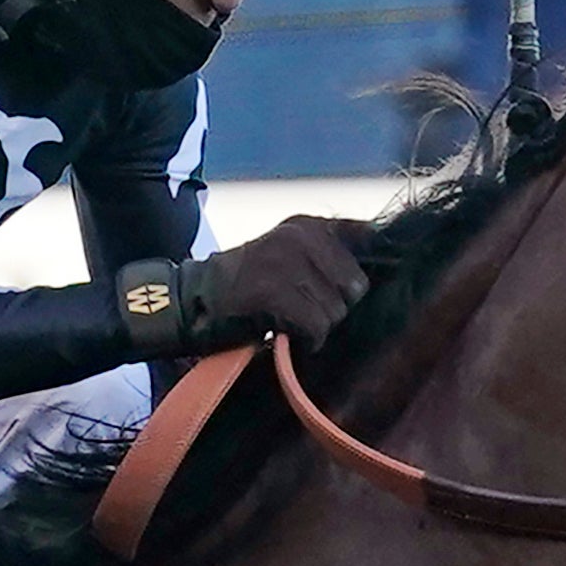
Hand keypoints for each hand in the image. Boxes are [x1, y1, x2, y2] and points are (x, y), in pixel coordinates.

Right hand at [176, 216, 374, 350]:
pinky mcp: (275, 293)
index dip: (358, 273)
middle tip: (304, 310)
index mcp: (308, 225)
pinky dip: (305, 341)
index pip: (366, 240)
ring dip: (317, 327)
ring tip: (289, 322)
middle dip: (336, 306)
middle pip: (356, 286)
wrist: (192, 303)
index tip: (344, 289)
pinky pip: (316, 328)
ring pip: (337, 311)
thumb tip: (373, 278)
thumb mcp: (289, 254)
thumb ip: (330, 256)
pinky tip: (285, 334)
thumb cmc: (246, 286)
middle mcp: (301, 236)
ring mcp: (287, 263)